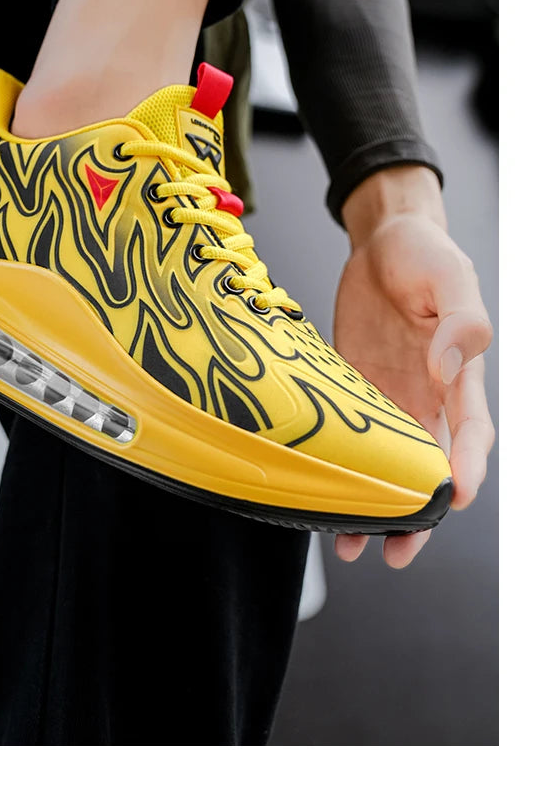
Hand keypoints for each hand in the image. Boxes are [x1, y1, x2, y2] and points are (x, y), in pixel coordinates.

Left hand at [333, 170, 493, 568]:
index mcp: (459, 376)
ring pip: (388, 467)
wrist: (382, 240)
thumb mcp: (451, 275)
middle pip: (430, 470)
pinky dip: (339, 471)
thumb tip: (448, 366)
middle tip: (398, 552)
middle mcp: (427, 397)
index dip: (466, 470)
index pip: (471, 434)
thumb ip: (461, 320)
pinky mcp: (353, 389)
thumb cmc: (425, 253)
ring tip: (352, 545)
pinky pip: (349, 439)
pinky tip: (320, 496)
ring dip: (375, 507)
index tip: (456, 500)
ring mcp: (389, 397)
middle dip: (418, 515)